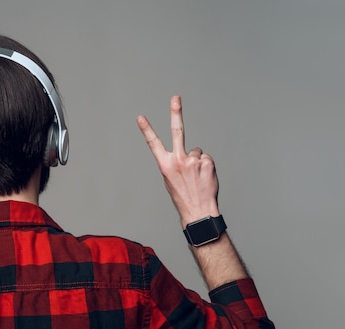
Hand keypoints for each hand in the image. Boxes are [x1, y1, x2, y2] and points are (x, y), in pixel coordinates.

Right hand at [137, 96, 219, 227]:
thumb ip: (175, 163)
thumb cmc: (183, 196)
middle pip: (177, 131)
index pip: (154, 144)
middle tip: (175, 98)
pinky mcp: (207, 163)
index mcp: (165, 165)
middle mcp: (178, 160)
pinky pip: (206, 159)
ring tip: (196, 177)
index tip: (141, 117)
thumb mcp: (170, 180)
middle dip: (175, 112)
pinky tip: (204, 178)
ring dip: (197, 162)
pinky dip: (206, 167)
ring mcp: (193, 161)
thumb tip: (188, 152)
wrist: (198, 210)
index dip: (147, 129)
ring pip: (197, 152)